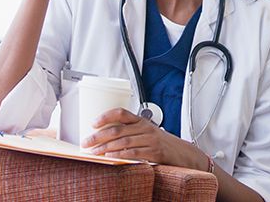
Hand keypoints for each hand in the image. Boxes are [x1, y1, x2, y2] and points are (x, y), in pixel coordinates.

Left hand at [81, 108, 207, 169]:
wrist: (183, 154)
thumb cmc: (161, 143)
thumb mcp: (146, 133)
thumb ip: (130, 132)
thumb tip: (105, 137)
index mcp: (140, 120)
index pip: (121, 112)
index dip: (105, 116)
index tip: (92, 123)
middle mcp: (145, 127)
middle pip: (117, 129)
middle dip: (98, 136)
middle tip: (86, 142)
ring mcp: (150, 139)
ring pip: (123, 141)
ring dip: (106, 147)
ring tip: (94, 152)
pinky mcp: (155, 152)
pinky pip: (134, 152)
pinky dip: (120, 154)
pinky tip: (110, 156)